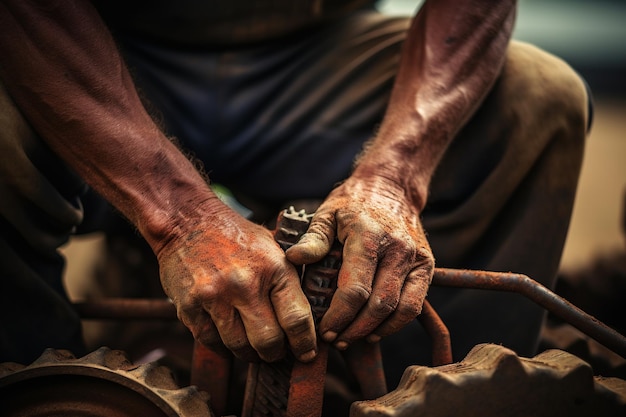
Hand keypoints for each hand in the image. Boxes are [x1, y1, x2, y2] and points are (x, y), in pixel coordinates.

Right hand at [156, 200, 316, 362]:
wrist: (187, 221)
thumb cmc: (235, 236)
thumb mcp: (273, 245)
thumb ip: (292, 276)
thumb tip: (314, 315)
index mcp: (274, 266)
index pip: (296, 318)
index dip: (305, 343)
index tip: (306, 353)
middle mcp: (245, 283)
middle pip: (268, 341)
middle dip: (275, 354)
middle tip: (277, 352)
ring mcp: (215, 296)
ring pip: (239, 346)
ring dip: (249, 353)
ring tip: (252, 346)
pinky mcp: (190, 306)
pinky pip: (211, 341)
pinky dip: (222, 344)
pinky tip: (227, 334)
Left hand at [286, 175, 433, 348]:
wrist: (392, 187)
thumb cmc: (353, 203)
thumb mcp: (327, 213)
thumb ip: (313, 238)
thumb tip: (294, 259)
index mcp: (368, 235)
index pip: (354, 288)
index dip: (338, 316)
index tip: (323, 330)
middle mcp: (396, 248)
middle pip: (378, 304)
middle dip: (354, 329)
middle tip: (335, 339)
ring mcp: (415, 258)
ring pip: (399, 309)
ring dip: (375, 331)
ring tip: (352, 338)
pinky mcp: (427, 265)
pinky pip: (414, 304)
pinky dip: (396, 324)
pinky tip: (376, 331)